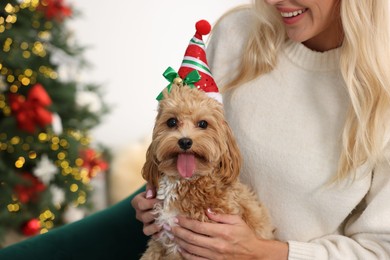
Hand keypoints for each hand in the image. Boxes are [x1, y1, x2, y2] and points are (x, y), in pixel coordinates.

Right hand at [130, 183, 161, 235]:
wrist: (164, 198)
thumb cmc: (158, 190)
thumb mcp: (154, 185)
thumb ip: (151, 186)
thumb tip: (150, 195)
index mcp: (137, 201)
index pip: (141, 204)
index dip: (152, 203)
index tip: (162, 200)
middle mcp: (139, 213)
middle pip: (144, 217)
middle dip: (156, 214)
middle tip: (166, 211)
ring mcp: (144, 223)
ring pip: (146, 229)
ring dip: (156, 226)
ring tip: (165, 222)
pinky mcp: (150, 230)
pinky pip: (152, 236)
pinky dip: (158, 234)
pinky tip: (166, 230)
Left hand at [170, 209, 287, 259]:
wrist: (254, 255)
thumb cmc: (246, 236)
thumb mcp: (236, 220)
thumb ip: (220, 215)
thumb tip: (206, 210)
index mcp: (222, 232)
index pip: (198, 226)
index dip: (185, 222)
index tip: (177, 218)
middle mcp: (216, 245)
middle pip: (191, 238)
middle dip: (178, 231)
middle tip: (168, 226)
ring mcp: (214, 256)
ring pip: (191, 249)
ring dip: (179, 241)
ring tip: (171, 235)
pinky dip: (186, 254)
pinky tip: (180, 248)